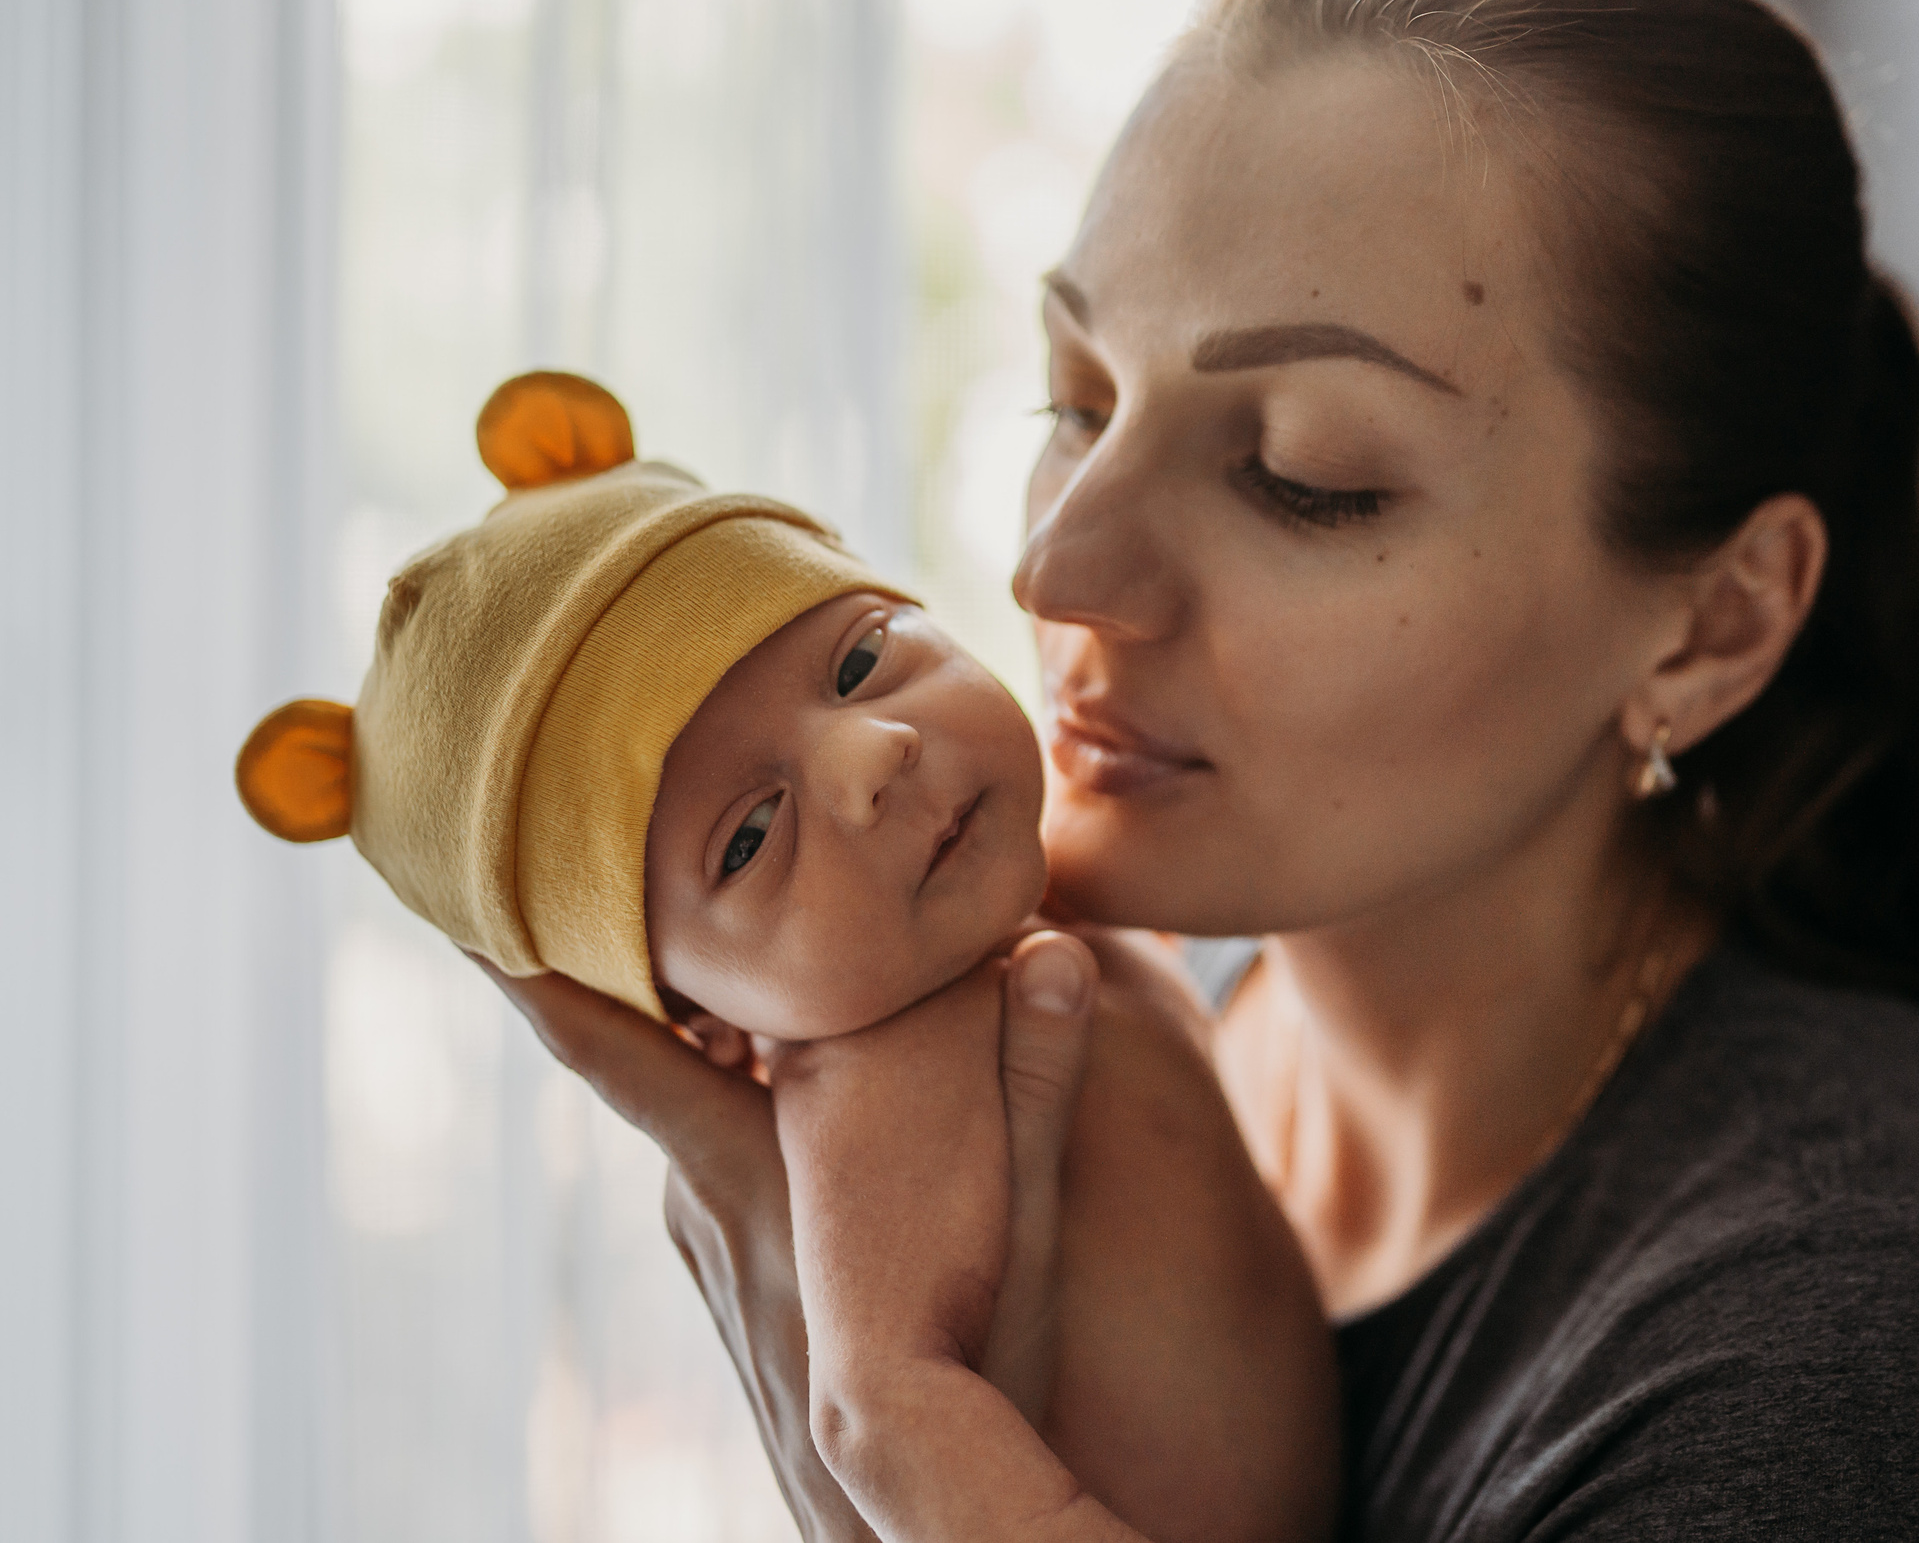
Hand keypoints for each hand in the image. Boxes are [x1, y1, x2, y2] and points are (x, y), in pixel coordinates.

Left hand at [474, 940, 1100, 1536]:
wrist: (897, 1523)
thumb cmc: (967, 1391)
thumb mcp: (1019, 1246)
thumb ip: (1037, 1097)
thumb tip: (1054, 953)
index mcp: (746, 1172)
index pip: (614, 1048)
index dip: (536, 968)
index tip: (471, 889)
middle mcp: (704, 1193)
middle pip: (655, 1039)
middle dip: (648, 945)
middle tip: (644, 838)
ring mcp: (710, 1229)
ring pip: (693, 1083)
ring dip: (705, 1007)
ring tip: (729, 908)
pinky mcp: (733, 1251)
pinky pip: (717, 1125)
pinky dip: (737, 1064)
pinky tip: (795, 1030)